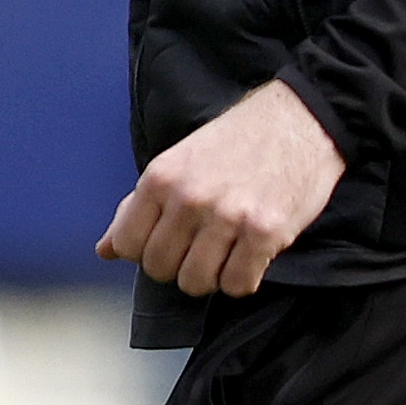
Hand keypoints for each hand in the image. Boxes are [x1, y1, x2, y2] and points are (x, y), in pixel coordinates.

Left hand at [98, 82, 345, 298]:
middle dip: (179, 266)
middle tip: (202, 247)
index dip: (146, 250)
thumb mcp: (178, 163)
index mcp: (161, 178)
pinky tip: (251, 255)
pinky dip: (243, 278)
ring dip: (211, 275)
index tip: (169, 241)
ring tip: (227, 252)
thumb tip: (105, 250)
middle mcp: (189, 198)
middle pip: (160, 269)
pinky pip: (238, 284)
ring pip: (196, 283)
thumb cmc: (238, 140)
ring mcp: (227, 217)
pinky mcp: (265, 232)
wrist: (300, 119)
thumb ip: (139, 207)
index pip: (127, 245)